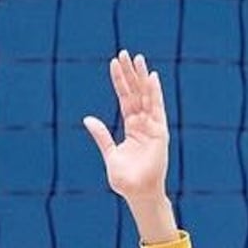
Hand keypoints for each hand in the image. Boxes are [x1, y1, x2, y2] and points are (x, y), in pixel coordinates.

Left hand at [83, 50, 171, 208]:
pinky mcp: (160, 132)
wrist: (138, 194)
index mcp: (131, 128)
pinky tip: (151, 77)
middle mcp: (143, 124)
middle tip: (124, 53)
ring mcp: (152, 126)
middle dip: (130, 73)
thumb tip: (88, 118)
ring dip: (141, 77)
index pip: (125, 99)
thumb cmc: (125, 180)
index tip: (114, 63)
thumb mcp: (110, 154)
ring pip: (146, 96)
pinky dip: (154, 92)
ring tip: (137, 58)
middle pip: (135, 93)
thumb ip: (102, 136)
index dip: (119, 81)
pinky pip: (157, 108)